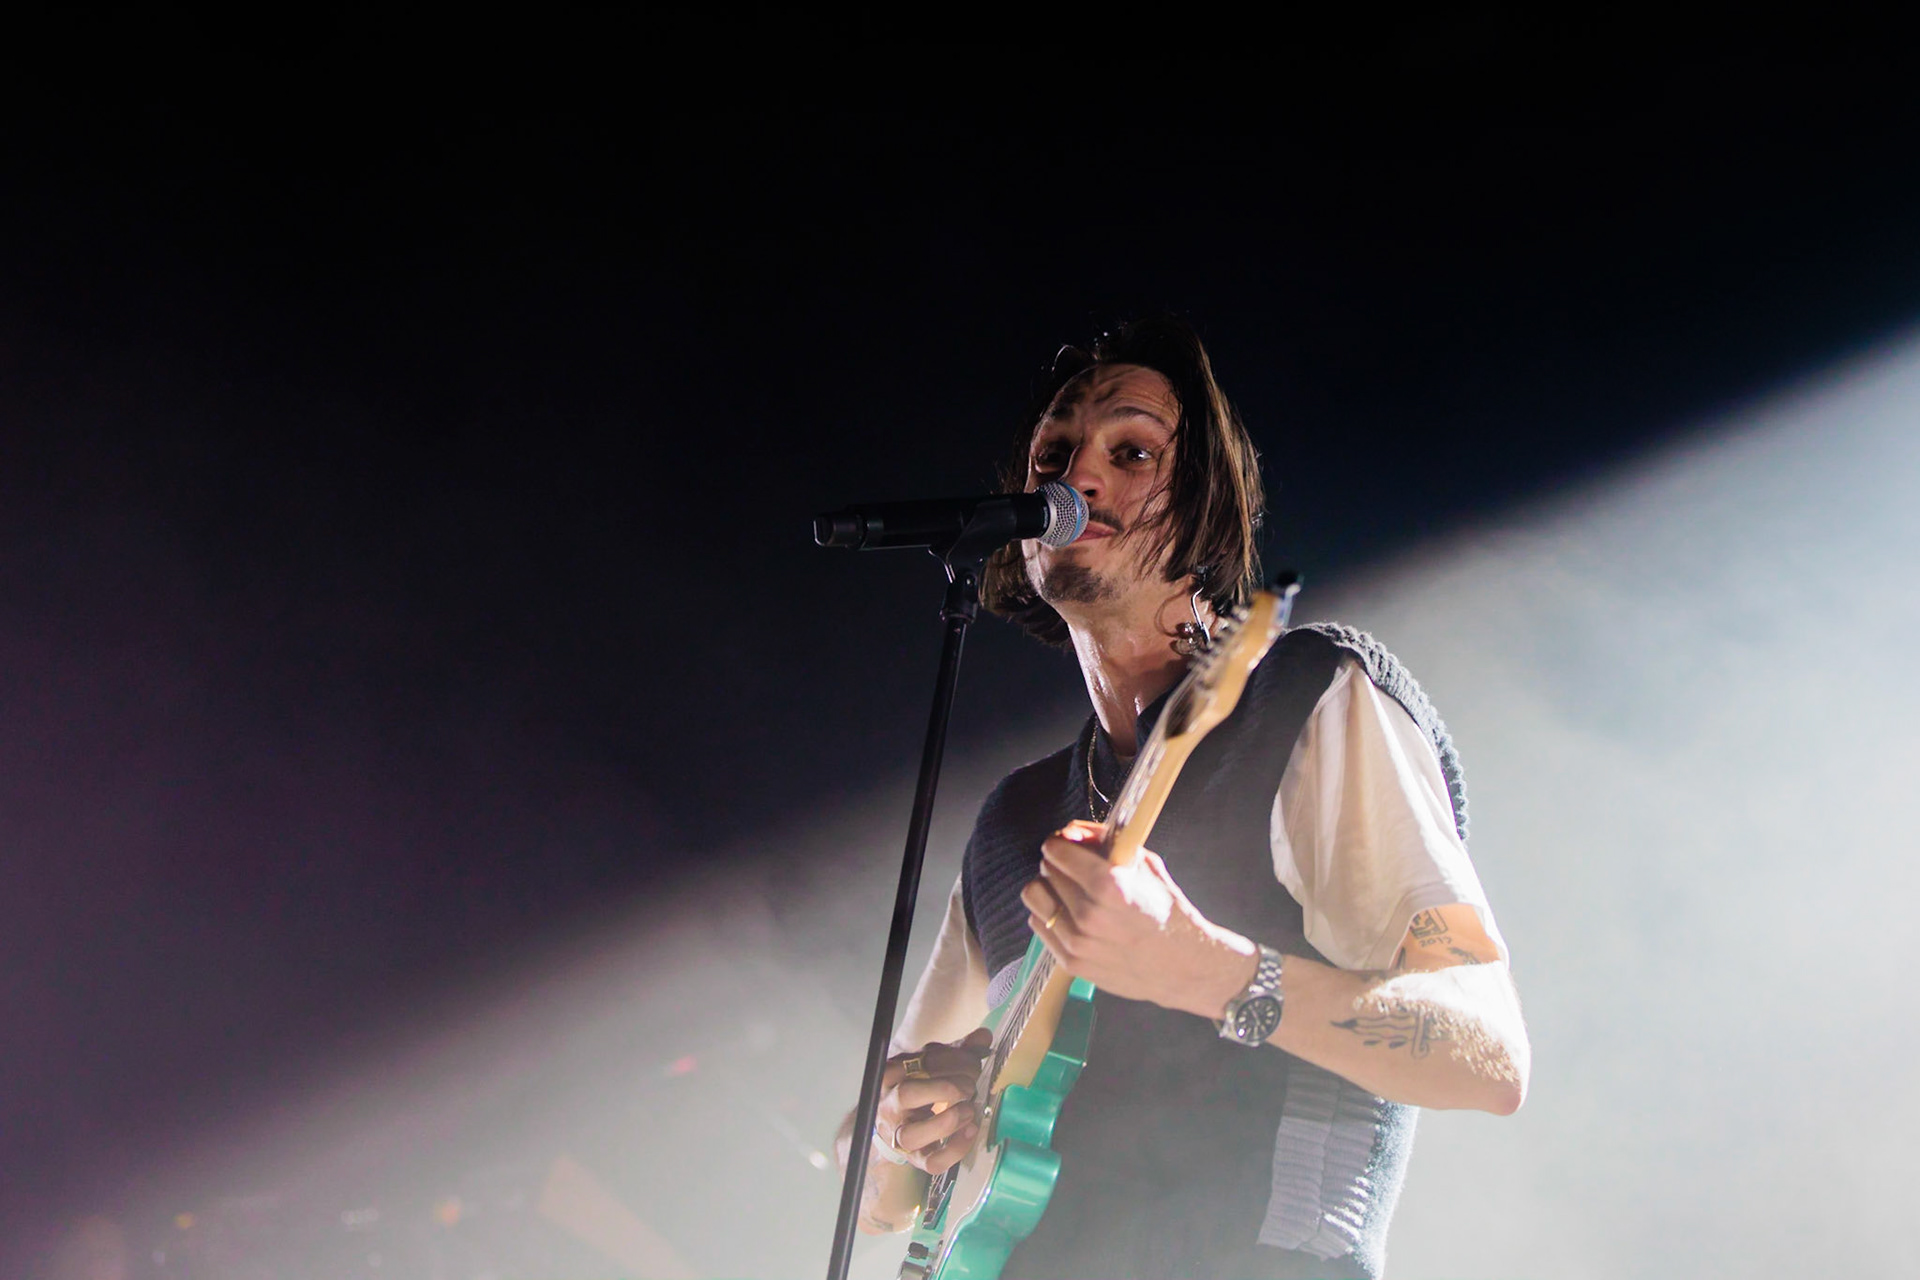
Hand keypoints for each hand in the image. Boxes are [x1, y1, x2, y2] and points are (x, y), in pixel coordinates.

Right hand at [873, 1027, 990, 1174]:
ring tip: (969, 1110)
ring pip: (912, 1134)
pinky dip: (955, 1149)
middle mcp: (889, 1104)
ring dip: (948, 1120)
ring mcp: (898, 1134)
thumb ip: (959, 1050)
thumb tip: (983, 1036)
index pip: (919, 1062)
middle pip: (908, 1094)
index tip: (974, 1061)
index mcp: (892, 1073)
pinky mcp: (915, 1157)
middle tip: (970, 1086)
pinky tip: (970, 1130)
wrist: (896, 1121)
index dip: (954, 1060)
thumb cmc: (920, 1087)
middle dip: (947, 1088)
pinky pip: (931, 1162)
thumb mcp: (935, 1064)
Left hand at [1020, 820, 1257, 1019]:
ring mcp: (1078, 942)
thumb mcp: (1145, 865)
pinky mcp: (1072, 963)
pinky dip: (1050, 915)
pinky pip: (1039, 925)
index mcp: (1109, 885)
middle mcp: (1089, 914)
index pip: (1056, 851)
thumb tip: (1071, 830)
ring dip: (1047, 889)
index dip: (1060, 844)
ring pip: (1034, 897)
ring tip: (1068, 893)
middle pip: (1045, 871)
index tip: (1066, 846)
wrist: (1184, 965)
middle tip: (1073, 870)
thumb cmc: (1167, 912)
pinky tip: (1070, 916)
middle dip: (1057, 865)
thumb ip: (1105, 843)